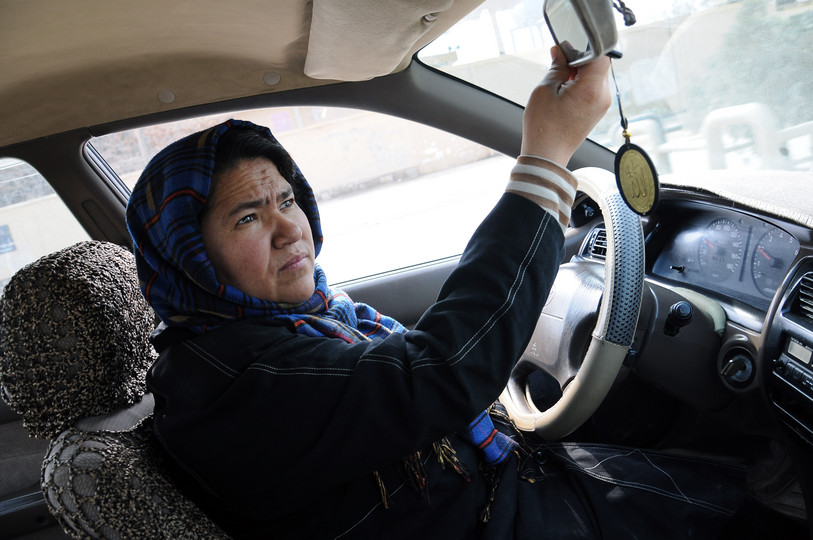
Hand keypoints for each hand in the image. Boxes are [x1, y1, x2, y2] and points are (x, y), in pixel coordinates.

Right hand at [520, 46, 611, 165]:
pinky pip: (593, 89)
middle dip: (579, 61)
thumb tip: (560, 52)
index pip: (599, 55)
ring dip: (579, 73)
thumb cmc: (544, 128)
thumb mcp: (545, 90)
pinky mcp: (597, 111)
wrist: (547, 156)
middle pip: (598, 65)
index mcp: (591, 89)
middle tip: (559, 65)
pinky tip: (565, 91)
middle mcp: (602, 96)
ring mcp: (602, 105)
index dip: (582, 48)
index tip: (565, 50)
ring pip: (596, 76)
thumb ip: (556, 67)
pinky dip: (581, 84)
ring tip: (560, 82)